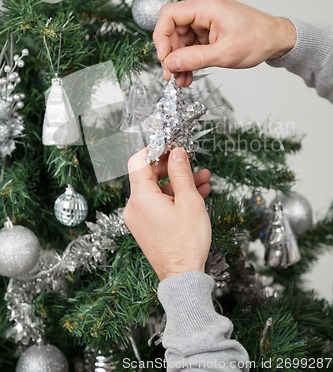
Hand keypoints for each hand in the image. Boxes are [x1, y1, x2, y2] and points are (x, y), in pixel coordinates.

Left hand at [124, 147, 211, 280]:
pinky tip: (197, 193)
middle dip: (173, 167)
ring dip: (179, 183)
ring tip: (204, 179)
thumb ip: (181, 173)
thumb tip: (177, 152)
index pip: (138, 162)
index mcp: (140, 198)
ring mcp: (139, 218)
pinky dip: (174, 197)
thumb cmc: (186, 242)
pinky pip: (158, 204)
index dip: (154, 150)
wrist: (183, 278)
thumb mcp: (188, 201)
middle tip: (192, 161)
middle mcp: (134, 207)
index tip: (171, 145)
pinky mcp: (146, 227)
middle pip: (149, 175)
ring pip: (158, 190)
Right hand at [153, 0, 295, 85]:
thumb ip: (194, 59)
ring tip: (182, 80)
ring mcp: (205, 15)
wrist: (276, 39)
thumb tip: (170, 63)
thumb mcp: (224, 54)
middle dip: (172, 54)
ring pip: (180, 38)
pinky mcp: (208, 25)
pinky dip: (189, 58)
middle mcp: (203, 6)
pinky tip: (189, 73)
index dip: (161, 38)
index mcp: (206, 5)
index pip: (169, 15)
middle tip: (172, 76)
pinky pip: (191, 41)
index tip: (165, 59)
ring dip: (180, 60)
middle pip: (173, 29)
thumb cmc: (258, 40)